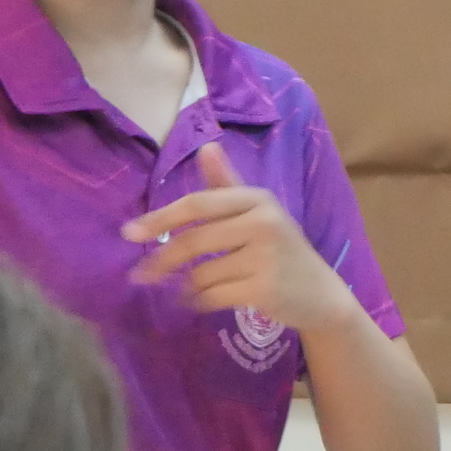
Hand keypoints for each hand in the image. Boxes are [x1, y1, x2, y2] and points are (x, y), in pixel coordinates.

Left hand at [125, 145, 353, 332]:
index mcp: (257, 199)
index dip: (161, 218)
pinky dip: (199, 303)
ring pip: (202, 273)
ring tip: (186, 291)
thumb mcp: (258, 212)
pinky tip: (198, 303)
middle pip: (195, 241)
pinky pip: (214, 296)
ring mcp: (266, 256)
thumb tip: (207, 147)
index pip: (199, 204)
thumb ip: (228, 184)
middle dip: (162, 260)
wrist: (320, 294)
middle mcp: (264, 222)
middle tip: (139, 275)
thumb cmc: (282, 249)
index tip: (129, 233)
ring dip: (186, 286)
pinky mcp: (265, 289)